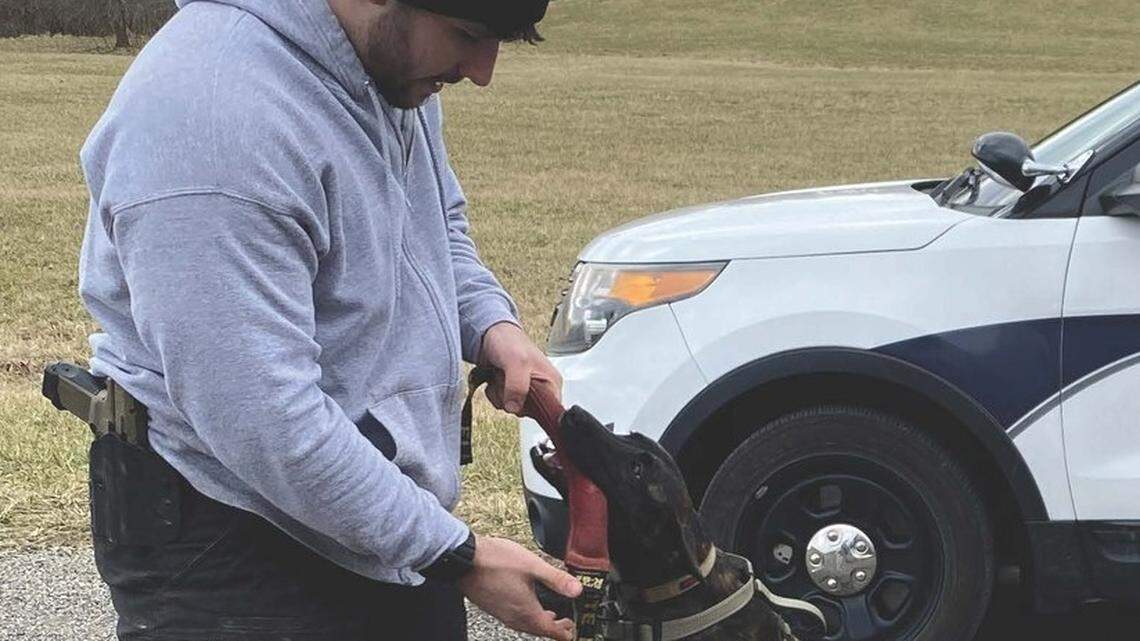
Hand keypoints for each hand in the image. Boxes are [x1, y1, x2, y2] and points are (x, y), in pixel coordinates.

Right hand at [457, 535, 582, 640]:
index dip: (566, 632)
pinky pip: (515, 618)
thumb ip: (556, 579)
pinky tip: (527, 604)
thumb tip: (577, 590)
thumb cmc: (495, 561)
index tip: (573, 630)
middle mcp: (514, 618)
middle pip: (539, 631)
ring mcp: (502, 614)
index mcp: (527, 612)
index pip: (551, 632)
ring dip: (540, 622)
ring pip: (526, 625)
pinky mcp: (493, 607)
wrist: (463, 560)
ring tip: (550, 615)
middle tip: (566, 623)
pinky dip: (527, 616)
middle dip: (554, 628)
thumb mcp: (532, 566)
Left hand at [478, 321, 561, 415]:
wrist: (488, 334)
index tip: (521, 397)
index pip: (551, 410)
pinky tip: (495, 379)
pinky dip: (494, 394)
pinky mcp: (511, 391)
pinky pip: (502, 404)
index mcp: (552, 382)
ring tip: (501, 376)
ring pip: (512, 409)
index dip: (534, 408)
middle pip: (528, 412)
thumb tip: (514, 407)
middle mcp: (541, 388)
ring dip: (500, 395)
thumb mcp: (517, 362)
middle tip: (508, 380)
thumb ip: (518, 386)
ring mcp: (525, 390)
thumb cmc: (509, 340)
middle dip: (512, 399)